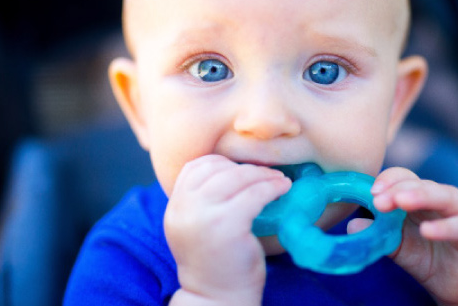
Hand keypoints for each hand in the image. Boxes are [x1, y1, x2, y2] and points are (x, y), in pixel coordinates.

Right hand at [165, 155, 291, 304]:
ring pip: (237, 177)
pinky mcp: (227, 225)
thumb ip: (202, 201)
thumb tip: (232, 168)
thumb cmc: (217, 263)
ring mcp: (204, 216)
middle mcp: (183, 209)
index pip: (194, 167)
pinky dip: (272, 187)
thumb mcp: (197, 227)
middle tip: (268, 173)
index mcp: (174, 208)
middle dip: (247, 167)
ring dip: (263, 174)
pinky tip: (283, 189)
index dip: (221, 163)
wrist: (218, 301)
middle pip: (217, 169)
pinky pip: (255, 194)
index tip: (242, 170)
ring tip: (278, 180)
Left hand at [350, 167, 457, 304]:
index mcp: (420, 196)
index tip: (370, 193)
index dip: (387, 181)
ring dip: (421, 196)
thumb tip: (352, 225)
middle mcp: (441, 198)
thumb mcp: (397, 245)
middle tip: (379, 200)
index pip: (403, 177)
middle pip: (421, 182)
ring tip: (401, 202)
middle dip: (397, 188)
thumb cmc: (427, 257)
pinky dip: (444, 227)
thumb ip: (378, 234)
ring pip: (444, 196)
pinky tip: (427, 231)